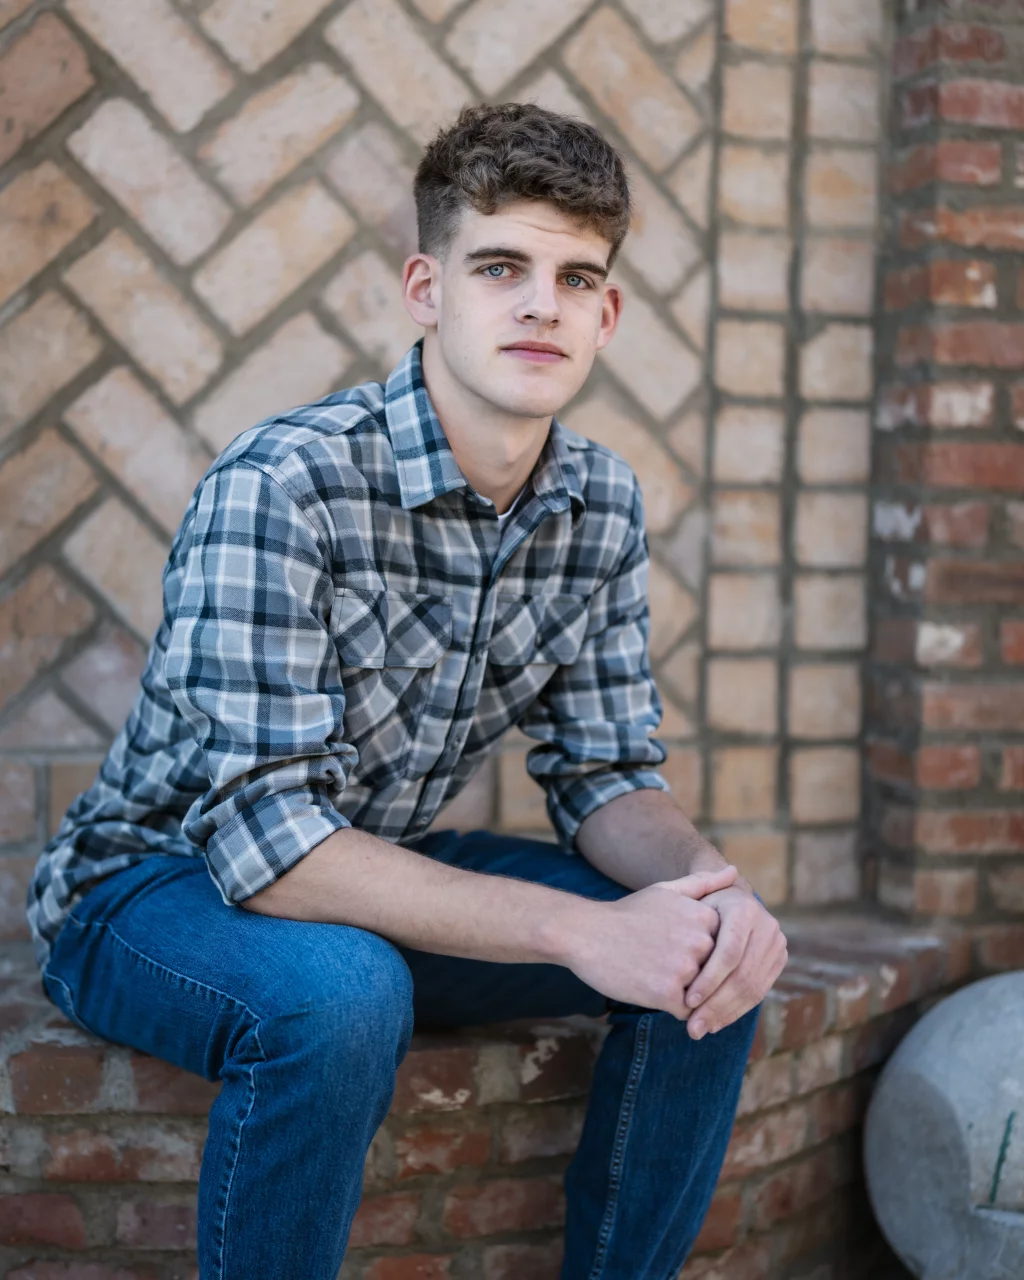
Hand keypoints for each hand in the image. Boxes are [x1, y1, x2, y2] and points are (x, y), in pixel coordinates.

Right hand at [564, 865, 738, 1018]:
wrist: (585, 933)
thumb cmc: (627, 914)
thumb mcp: (666, 891)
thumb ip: (703, 884)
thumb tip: (734, 872)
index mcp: (705, 917)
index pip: (722, 949)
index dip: (699, 953)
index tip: (674, 945)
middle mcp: (700, 941)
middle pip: (713, 973)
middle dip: (694, 976)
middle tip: (661, 962)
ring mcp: (685, 968)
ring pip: (701, 995)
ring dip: (683, 992)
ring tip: (654, 973)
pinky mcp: (668, 994)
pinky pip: (686, 1012)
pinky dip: (671, 1007)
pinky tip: (649, 987)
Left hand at [681, 886, 787, 1039]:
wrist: (728, 901)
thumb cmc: (698, 902)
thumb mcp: (691, 897)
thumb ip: (690, 897)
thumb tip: (699, 897)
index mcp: (745, 909)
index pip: (729, 953)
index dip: (709, 979)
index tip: (687, 1001)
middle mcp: (767, 925)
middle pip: (742, 975)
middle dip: (715, 1005)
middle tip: (692, 1028)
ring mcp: (777, 944)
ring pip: (752, 988)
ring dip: (724, 1014)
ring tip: (699, 1029)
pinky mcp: (779, 960)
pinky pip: (758, 992)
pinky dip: (735, 1011)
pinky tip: (714, 1023)